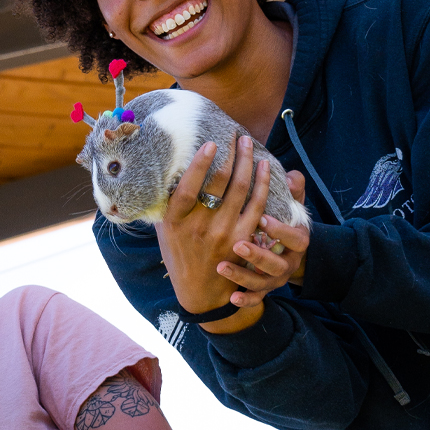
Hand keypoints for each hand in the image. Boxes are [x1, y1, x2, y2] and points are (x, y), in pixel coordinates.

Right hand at [155, 136, 269, 316]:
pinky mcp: (242, 241)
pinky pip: (257, 207)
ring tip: (250, 145)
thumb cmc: (180, 255)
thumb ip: (169, 204)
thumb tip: (172, 169)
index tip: (211, 143)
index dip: (201, 163)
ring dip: (248, 163)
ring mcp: (224, 235)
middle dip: (232, 155)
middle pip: (220, 184)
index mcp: (176, 222)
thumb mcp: (165, 231)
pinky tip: (264, 168)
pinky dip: (262, 185)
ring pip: (241, 191)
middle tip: (237, 136)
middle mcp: (199, 227)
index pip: (189, 186)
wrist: (199, 293)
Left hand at [216, 170, 309, 306]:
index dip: (280, 230)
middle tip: (237, 245)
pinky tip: (231, 298)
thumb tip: (291, 176)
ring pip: (262, 282)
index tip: (262, 218)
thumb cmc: (283, 223)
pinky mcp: (263, 289)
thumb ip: (292, 191)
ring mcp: (275, 278)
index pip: (294, 238)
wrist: (287, 254)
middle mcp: (288, 262)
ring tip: (222, 267)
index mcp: (297, 241)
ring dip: (242, 276)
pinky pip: (255, 297)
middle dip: (257, 255)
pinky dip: (245, 299)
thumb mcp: (291, 207)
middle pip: (276, 264)